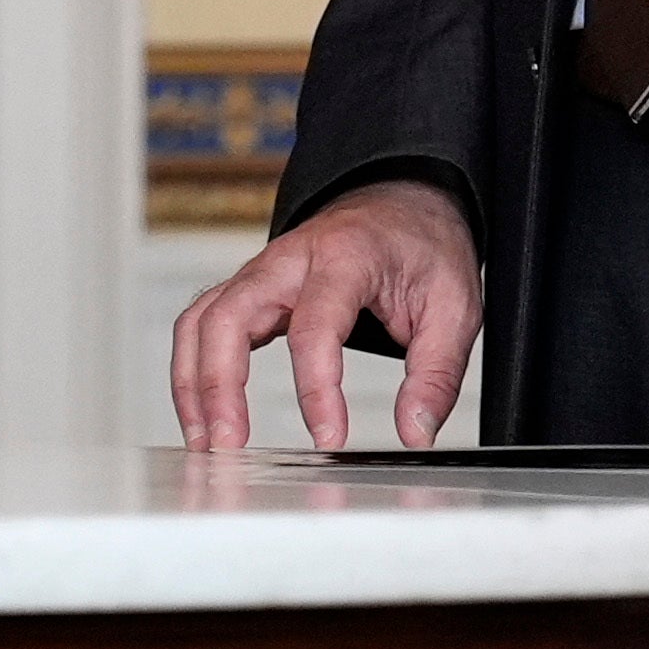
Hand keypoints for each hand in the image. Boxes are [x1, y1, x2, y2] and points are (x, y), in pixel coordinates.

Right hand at [171, 180, 482, 452]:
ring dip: (194, 385)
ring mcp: (260, 273)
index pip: (315, 326)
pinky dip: (193, 372)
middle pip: (229, 318)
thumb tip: (415, 432)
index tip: (330, 440)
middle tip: (232, 446)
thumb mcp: (455, 305)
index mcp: (344, 257)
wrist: (400, 202)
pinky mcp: (248, 291)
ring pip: (201, 322)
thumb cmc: (422, 247)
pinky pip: (202, 327)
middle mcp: (288, 260)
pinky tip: (205, 416)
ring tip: (207, 442)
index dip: (317, 389)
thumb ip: (436, 373)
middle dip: (221, 387)